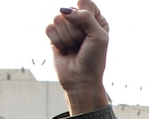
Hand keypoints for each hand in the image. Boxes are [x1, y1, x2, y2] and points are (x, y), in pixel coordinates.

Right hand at [46, 0, 109, 114]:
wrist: (81, 80)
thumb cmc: (93, 60)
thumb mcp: (99, 36)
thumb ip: (85, 17)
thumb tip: (63, 10)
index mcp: (95, 19)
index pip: (85, 2)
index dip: (85, 15)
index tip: (90, 31)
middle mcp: (80, 21)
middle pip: (70, 10)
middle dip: (76, 30)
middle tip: (82, 44)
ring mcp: (66, 28)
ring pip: (58, 19)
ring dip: (67, 37)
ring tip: (73, 48)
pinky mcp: (54, 36)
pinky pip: (49, 28)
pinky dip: (57, 41)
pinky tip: (64, 50)